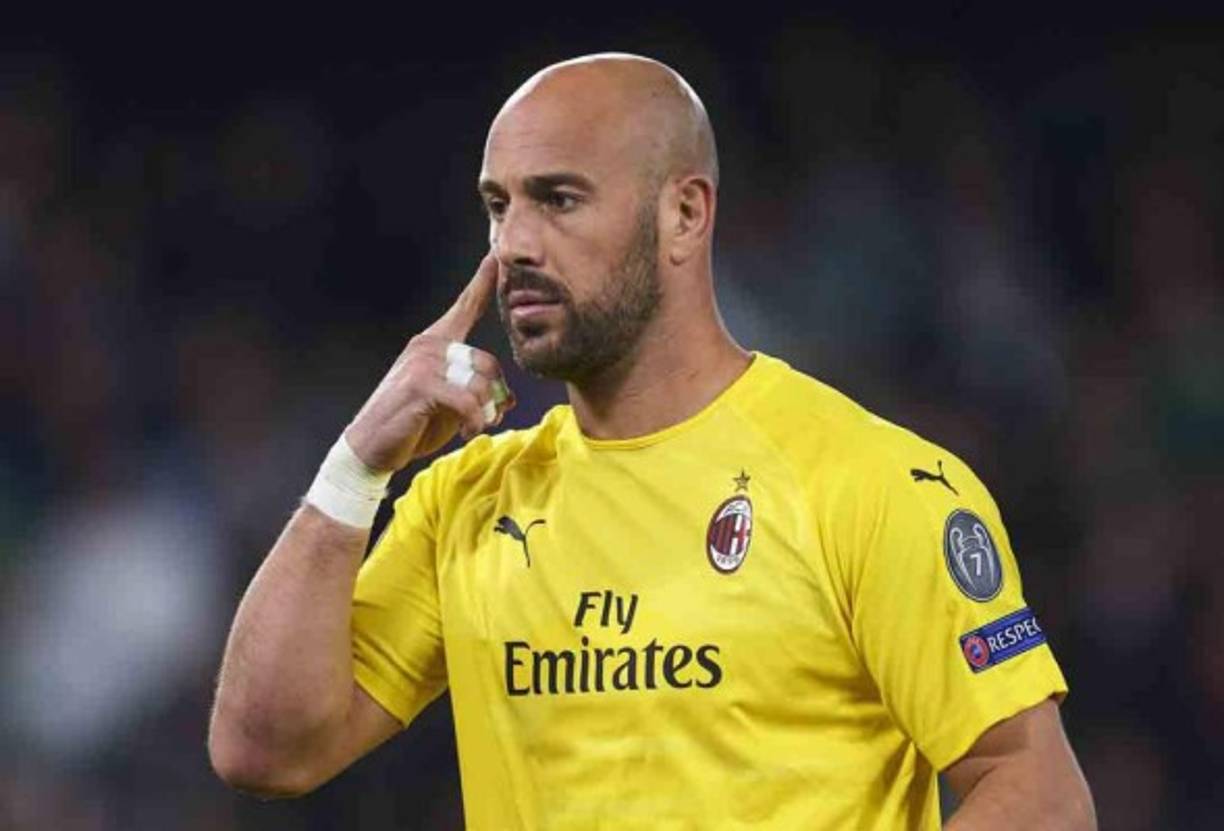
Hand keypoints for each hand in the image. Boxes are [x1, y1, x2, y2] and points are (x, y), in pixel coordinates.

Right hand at [343, 253, 514, 471]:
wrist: (371, 447)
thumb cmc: (412, 424)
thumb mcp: (450, 405)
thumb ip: (475, 392)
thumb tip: (507, 399)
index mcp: (434, 342)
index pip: (465, 307)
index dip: (482, 282)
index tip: (495, 257)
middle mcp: (428, 345)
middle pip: (488, 363)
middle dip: (494, 396)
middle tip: (489, 418)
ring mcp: (423, 362)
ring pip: (480, 384)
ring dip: (484, 413)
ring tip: (473, 427)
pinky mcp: (421, 384)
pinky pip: (468, 401)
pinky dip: (473, 422)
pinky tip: (465, 433)